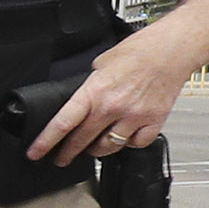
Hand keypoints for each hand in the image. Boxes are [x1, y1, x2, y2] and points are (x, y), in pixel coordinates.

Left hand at [25, 31, 192, 165]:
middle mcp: (112, 107)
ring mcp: (134, 117)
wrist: (173, 49)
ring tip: (92, 148)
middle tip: (61, 158)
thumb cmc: (140, 50)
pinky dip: (128, 143)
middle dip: (68, 153)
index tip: (35, 153)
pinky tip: (124, 138)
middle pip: (82, 140)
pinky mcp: (153, 121)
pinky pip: (135, 144)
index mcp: (94, 92)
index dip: (45, 142)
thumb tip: (81, 100)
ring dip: (97, 150)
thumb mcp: (101, 63)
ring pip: (108, 147)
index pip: (62, 124)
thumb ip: (90, 86)